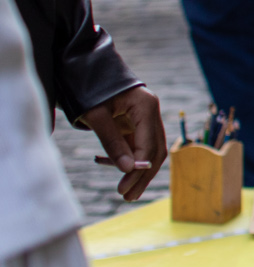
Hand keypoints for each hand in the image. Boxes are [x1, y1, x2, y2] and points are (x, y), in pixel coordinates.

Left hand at [82, 85, 166, 201]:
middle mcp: (151, 112)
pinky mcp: (135, 121)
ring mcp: (145, 117)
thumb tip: (128, 170)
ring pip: (149, 149)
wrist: (84, 69)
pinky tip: (111, 165)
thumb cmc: (89, 89)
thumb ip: (113, 143)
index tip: (124, 189)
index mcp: (146, 106)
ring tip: (127, 192)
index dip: (139, 170)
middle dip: (143, 175)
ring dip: (139, 170)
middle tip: (128, 197)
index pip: (149, 145)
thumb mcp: (97, 117)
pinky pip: (137, 144)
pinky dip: (128, 158)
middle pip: (156, 149)